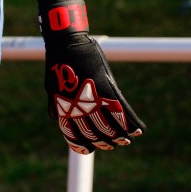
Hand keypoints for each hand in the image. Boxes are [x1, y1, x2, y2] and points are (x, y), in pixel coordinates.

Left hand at [44, 32, 143, 153]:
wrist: (66, 42)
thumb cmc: (58, 62)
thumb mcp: (51, 85)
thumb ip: (55, 102)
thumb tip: (54, 115)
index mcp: (64, 108)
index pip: (75, 135)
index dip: (83, 145)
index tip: (90, 149)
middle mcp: (79, 106)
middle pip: (96, 133)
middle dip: (106, 142)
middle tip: (114, 143)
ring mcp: (93, 97)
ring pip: (110, 125)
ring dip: (120, 136)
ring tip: (126, 139)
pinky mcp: (105, 87)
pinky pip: (122, 110)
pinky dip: (132, 121)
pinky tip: (139, 129)